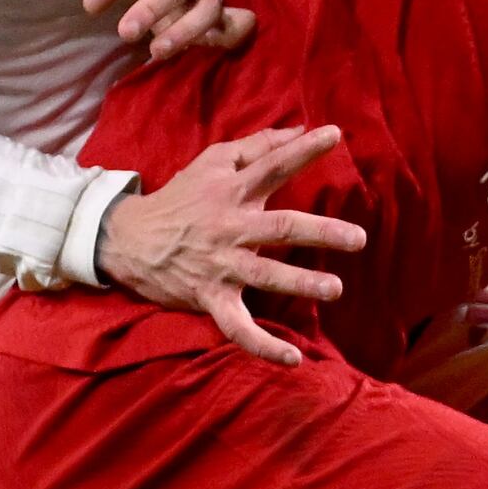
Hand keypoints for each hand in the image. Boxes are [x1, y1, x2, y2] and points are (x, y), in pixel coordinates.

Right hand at [95, 124, 368, 366]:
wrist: (128, 239)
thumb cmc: (180, 197)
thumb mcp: (212, 162)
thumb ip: (257, 146)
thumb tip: (299, 128)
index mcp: (231, 191)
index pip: (272, 166)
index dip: (302, 150)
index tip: (334, 135)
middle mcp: (229, 227)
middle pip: (278, 228)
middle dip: (319, 232)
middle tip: (358, 239)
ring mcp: (220, 265)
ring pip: (264, 275)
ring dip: (300, 283)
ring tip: (335, 289)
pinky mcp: (210, 298)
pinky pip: (237, 327)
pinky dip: (263, 346)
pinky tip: (292, 360)